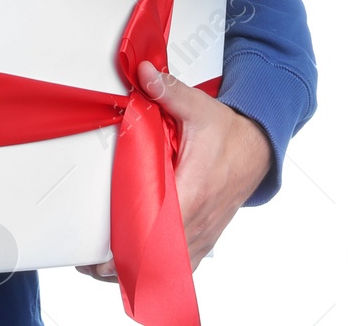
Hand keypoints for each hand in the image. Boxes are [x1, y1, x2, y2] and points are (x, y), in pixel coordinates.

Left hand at [75, 59, 272, 282]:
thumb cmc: (228, 133)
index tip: (107, 255)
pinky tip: (134, 275)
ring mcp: (203, 232)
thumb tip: (145, 73)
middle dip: (126, 263)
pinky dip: (159, 272)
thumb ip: (170, 92)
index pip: (163, 227)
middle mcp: (200, 218)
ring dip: (139, 272)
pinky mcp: (204, 237)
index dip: (135, 244)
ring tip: (101, 273)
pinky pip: (181, 264)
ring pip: (171, 266)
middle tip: (89, 265)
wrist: (258, 150)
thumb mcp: (201, 108)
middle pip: (161, 254)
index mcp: (195, 189)